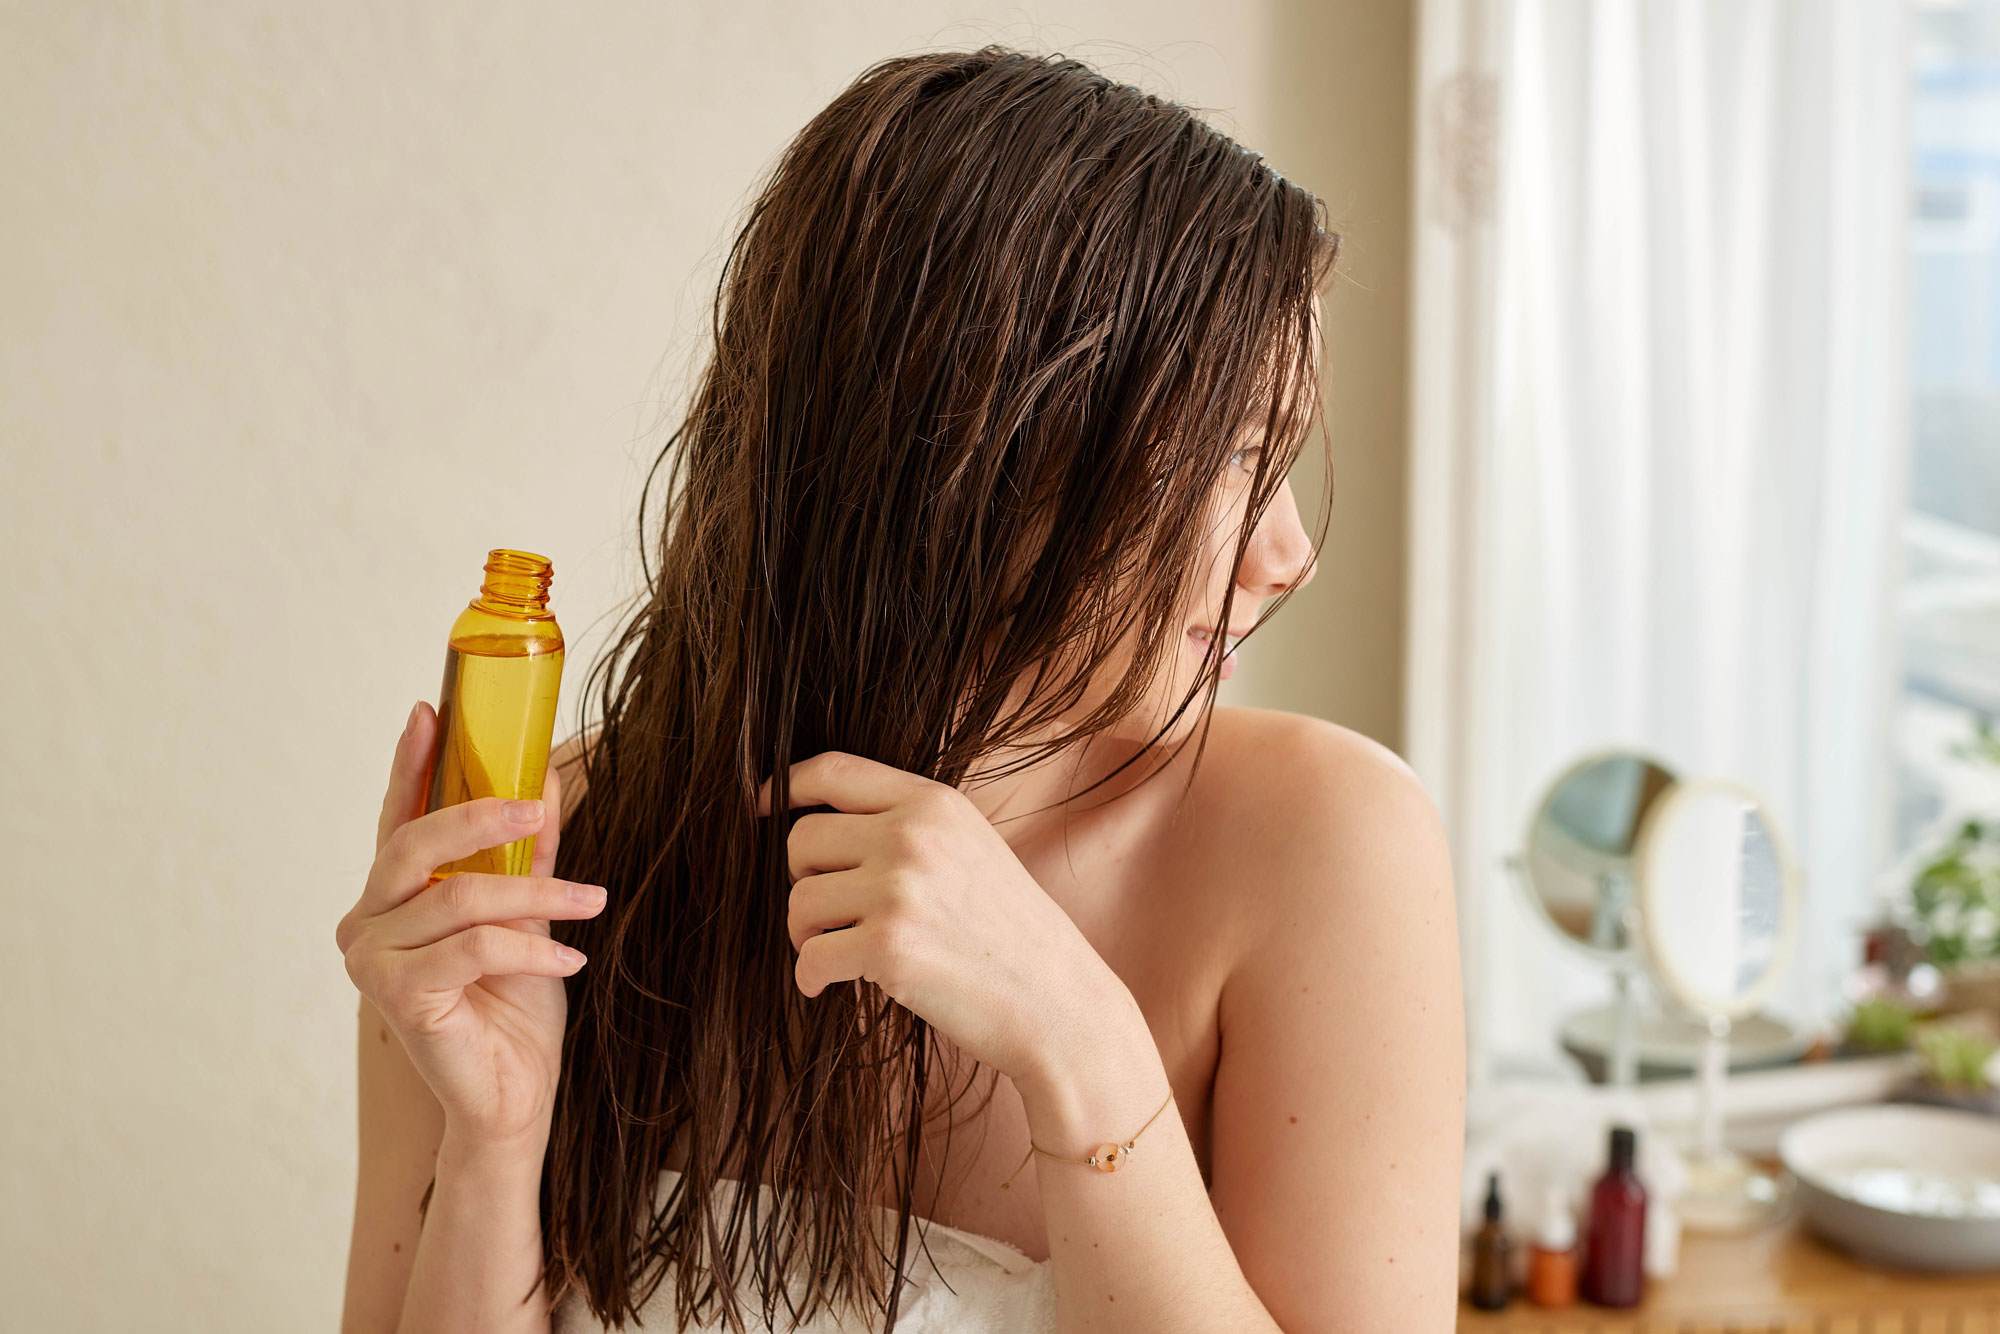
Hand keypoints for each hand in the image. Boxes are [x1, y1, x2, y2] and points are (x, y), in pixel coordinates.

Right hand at [335, 701, 607, 1152]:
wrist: (514, 1095)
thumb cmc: (514, 1007)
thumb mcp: (527, 914)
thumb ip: (524, 854)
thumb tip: (543, 780)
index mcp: (392, 898)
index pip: (397, 819)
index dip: (410, 764)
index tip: (429, 710)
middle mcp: (367, 923)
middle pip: (414, 845)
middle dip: (480, 815)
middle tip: (537, 807)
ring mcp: (372, 961)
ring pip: (457, 898)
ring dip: (535, 895)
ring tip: (592, 901)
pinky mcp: (395, 997)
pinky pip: (471, 947)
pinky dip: (529, 945)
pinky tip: (570, 956)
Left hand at [758, 751, 1122, 1087]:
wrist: (1060, 1004)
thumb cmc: (1011, 934)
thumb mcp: (971, 849)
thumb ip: (909, 826)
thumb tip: (814, 822)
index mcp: (934, 803)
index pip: (834, 771)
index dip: (782, 785)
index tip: (756, 806)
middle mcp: (914, 837)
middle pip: (801, 841)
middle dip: (802, 881)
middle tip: (826, 917)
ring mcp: (901, 891)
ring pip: (798, 901)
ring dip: (804, 935)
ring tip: (835, 954)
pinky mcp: (890, 949)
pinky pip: (811, 957)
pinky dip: (810, 978)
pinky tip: (827, 987)